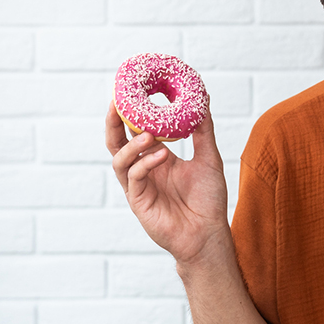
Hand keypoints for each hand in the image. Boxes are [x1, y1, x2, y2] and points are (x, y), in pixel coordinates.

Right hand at [105, 101, 229, 265]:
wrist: (209, 233)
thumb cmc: (209, 199)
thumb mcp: (209, 158)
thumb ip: (203, 130)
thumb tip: (203, 99)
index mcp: (156, 158)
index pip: (134, 131)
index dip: (129, 113)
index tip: (130, 90)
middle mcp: (143, 170)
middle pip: (116, 143)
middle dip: (114, 122)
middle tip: (118, 102)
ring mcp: (138, 186)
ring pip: (120, 160)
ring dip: (132, 144)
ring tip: (149, 134)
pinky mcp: (139, 202)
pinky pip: (135, 178)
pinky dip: (145, 164)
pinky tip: (161, 156)